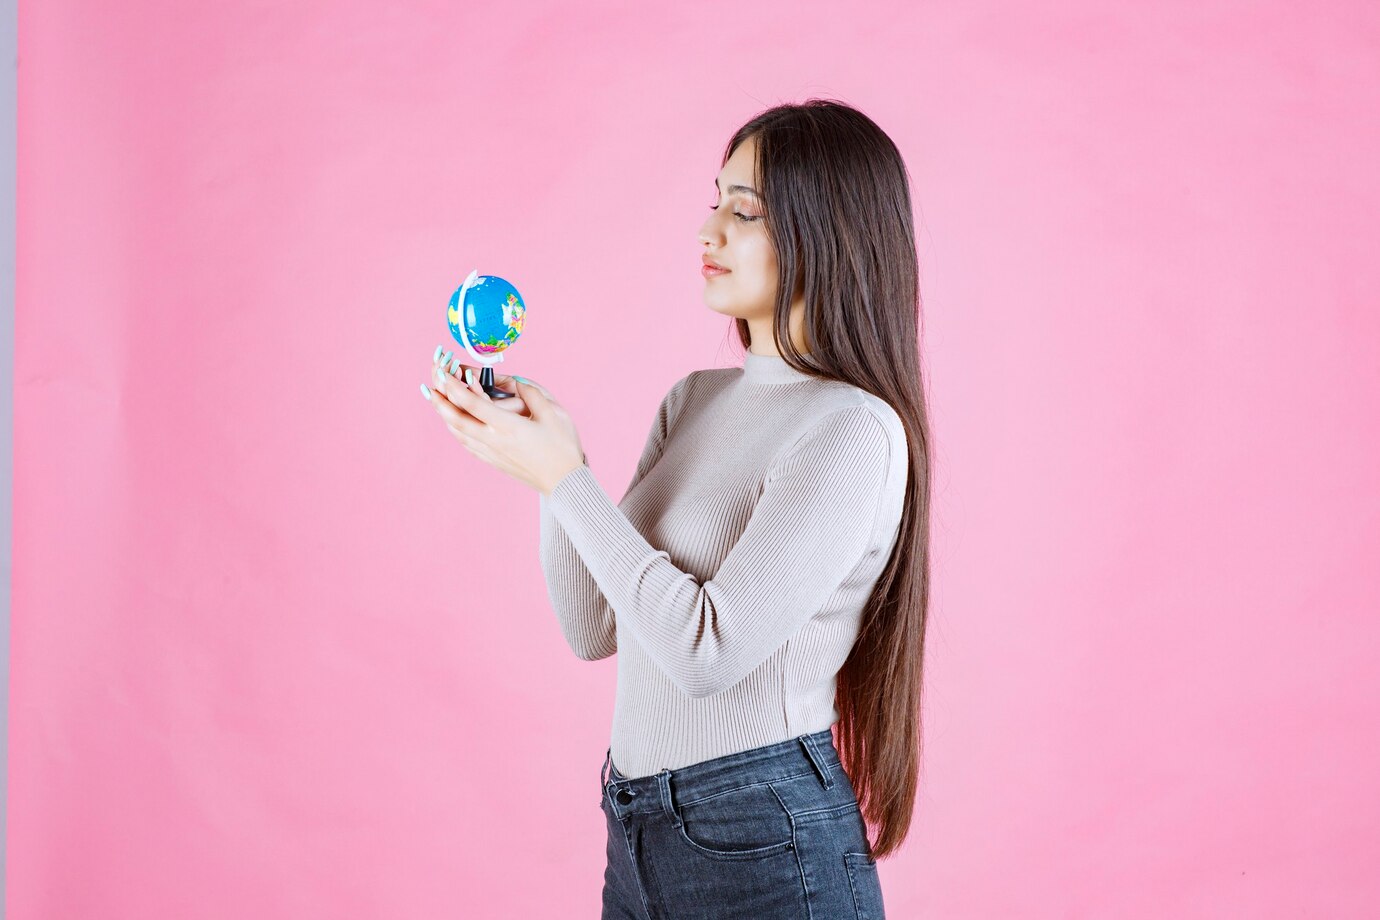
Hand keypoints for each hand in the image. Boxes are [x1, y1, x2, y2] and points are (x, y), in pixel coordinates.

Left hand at [424, 351, 585, 494]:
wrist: (564, 482)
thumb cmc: (563, 446)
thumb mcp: (554, 412)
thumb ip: (532, 393)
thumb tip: (515, 382)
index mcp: (508, 426)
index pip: (473, 404)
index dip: (454, 387)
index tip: (443, 373)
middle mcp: (494, 440)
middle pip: (457, 420)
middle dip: (440, 401)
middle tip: (429, 385)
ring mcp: (491, 453)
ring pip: (458, 433)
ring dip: (444, 415)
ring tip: (437, 400)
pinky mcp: (493, 461)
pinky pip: (466, 443)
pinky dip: (456, 429)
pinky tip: (454, 422)